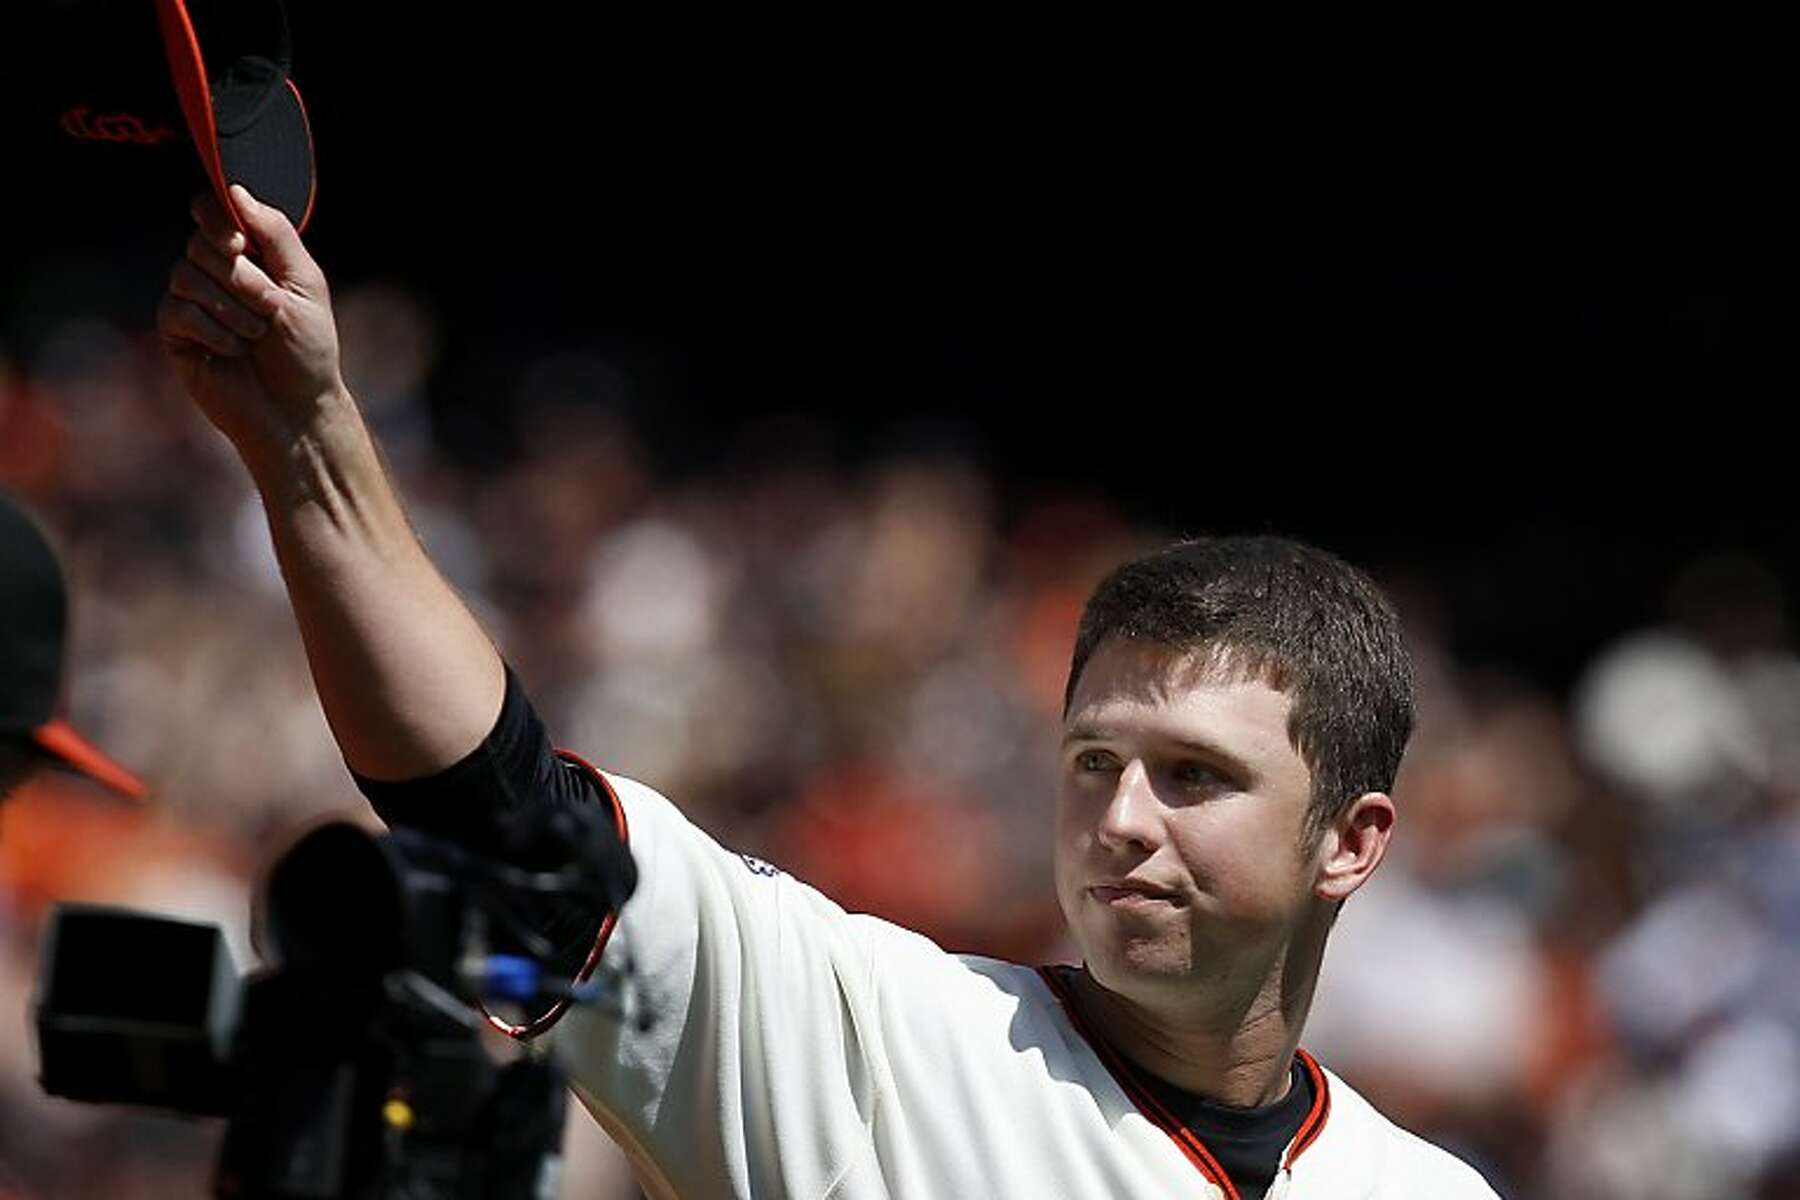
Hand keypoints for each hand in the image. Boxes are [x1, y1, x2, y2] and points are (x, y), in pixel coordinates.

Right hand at [157, 184, 347, 459]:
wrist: (296, 407)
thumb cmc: (307, 349)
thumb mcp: (305, 284)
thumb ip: (276, 234)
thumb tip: (235, 191)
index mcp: (246, 254)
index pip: (210, 210)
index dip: (216, 218)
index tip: (238, 243)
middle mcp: (212, 271)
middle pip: (200, 244)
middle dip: (243, 280)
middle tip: (270, 310)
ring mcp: (190, 301)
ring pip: (187, 276)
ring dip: (233, 309)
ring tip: (256, 337)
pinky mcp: (175, 333)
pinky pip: (179, 311)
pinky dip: (215, 332)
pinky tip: (233, 352)